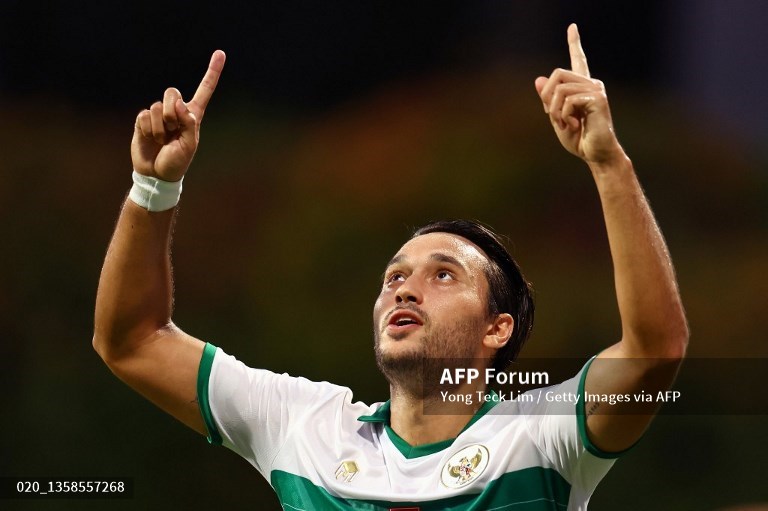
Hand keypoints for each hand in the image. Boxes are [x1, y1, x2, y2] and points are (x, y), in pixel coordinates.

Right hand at [131, 50, 225, 180]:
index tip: (221, 53)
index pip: (204, 90)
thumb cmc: (176, 162)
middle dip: (172, 112)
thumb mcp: (189, 146)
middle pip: (172, 92)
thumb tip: (180, 104)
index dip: (212, 72)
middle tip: (172, 130)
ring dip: (159, 126)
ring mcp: (158, 115)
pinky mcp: (143, 120)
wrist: (156, 174)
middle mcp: (176, 111)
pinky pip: (144, 115)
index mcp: (193, 115)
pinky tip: (150, 139)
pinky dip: (148, 129)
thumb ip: (189, 124)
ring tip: (161, 140)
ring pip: (157, 106)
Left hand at [534, 24, 623, 165]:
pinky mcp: (598, 98)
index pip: (578, 59)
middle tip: (551, 115)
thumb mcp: (557, 118)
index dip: (574, 42)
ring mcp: (596, 89)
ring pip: (560, 88)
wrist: (595, 154)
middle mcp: (591, 83)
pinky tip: (573, 125)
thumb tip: (538, 79)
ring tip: (563, 124)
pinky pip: (568, 100)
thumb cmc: (578, 139)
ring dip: (554, 110)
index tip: (572, 26)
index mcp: (581, 87)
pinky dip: (563, 115)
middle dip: (546, 96)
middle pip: (557, 73)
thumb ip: (548, 100)